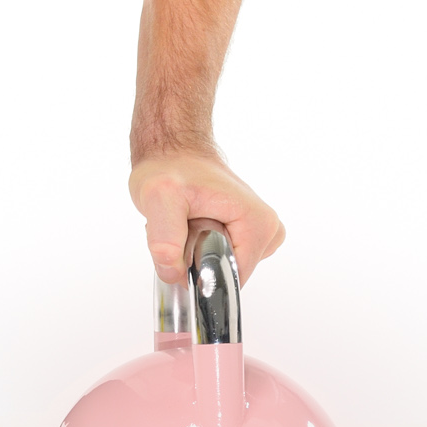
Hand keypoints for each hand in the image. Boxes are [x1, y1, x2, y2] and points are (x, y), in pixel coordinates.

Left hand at [129, 151, 284, 284]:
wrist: (173, 149)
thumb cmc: (170, 166)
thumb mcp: (158, 199)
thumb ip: (164, 240)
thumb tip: (173, 274)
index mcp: (258, 223)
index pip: (234, 277)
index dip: (200, 275)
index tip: (179, 252)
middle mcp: (267, 229)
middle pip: (227, 273)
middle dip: (196, 259)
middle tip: (181, 227)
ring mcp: (260, 232)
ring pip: (222, 267)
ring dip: (195, 253)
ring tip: (185, 222)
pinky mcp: (248, 233)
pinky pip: (221, 258)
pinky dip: (200, 248)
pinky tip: (191, 225)